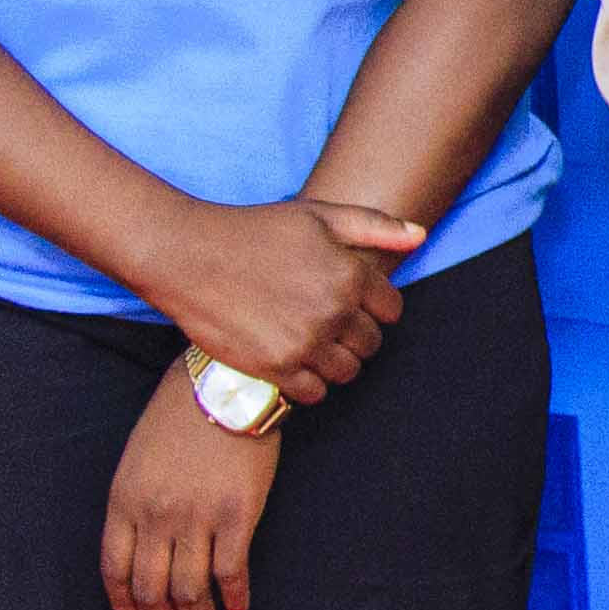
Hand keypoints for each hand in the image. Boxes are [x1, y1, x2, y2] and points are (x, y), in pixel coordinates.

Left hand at [102, 358, 282, 609]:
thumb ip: (137, 504)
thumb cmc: (180, 416)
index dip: (125, 605)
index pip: (115, 571)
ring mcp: (196, 518)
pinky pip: (231, 573)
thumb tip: (148, 549)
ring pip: (191, 593)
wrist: (225, 383)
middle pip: (153, 591)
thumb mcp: (139, 459)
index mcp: (124, 502)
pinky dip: (234, 599)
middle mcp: (155, 516)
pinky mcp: (237, 515)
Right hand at [148, 196, 412, 399]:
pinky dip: (308, 383)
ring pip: (347, 372)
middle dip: (356, 335)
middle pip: (371, 345)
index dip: (374, 307)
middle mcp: (333, 311)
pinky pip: (314, 393)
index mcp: (349, 274)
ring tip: (309, 342)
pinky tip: (291, 361)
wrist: (188, 255)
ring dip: (335, 361)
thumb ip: (374, 225)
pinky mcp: (275, 367)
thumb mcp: (317, 216)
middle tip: (326, 323)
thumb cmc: (254, 231)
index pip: (391, 310)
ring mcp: (304, 342)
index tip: (351, 302)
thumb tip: (420, 238)